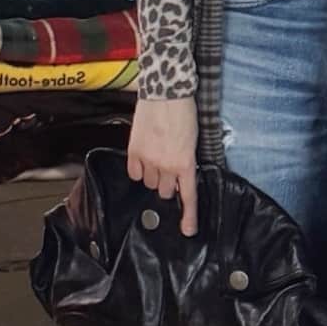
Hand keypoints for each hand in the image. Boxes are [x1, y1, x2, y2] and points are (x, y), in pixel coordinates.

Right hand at [128, 96, 198, 235]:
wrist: (166, 94)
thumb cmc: (184, 113)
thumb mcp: (192, 140)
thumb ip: (185, 161)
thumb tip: (180, 174)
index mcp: (186, 163)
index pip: (188, 196)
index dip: (189, 216)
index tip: (188, 231)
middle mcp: (167, 166)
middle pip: (166, 191)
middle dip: (169, 183)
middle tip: (170, 168)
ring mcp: (148, 160)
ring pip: (149, 183)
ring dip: (154, 176)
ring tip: (157, 157)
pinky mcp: (134, 151)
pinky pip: (134, 173)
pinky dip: (138, 170)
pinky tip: (143, 158)